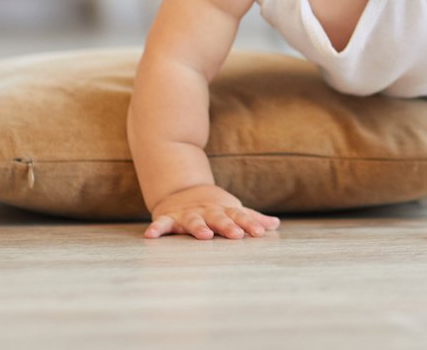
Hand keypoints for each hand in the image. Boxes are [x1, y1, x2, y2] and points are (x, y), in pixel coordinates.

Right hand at [145, 184, 280, 239]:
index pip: (240, 216)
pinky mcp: (169, 218)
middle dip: (228, 226)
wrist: (182, 189)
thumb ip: (252, 218)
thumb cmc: (214, 207)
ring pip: (193, 221)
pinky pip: (162, 224)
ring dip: (198, 228)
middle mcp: (207, 211)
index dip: (251, 224)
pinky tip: (151, 236)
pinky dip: (156, 229)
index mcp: (224, 210)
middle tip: (237, 235)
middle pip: (219, 218)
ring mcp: (188, 214)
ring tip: (204, 236)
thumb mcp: (233, 210)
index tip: (260, 233)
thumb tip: (276, 224)